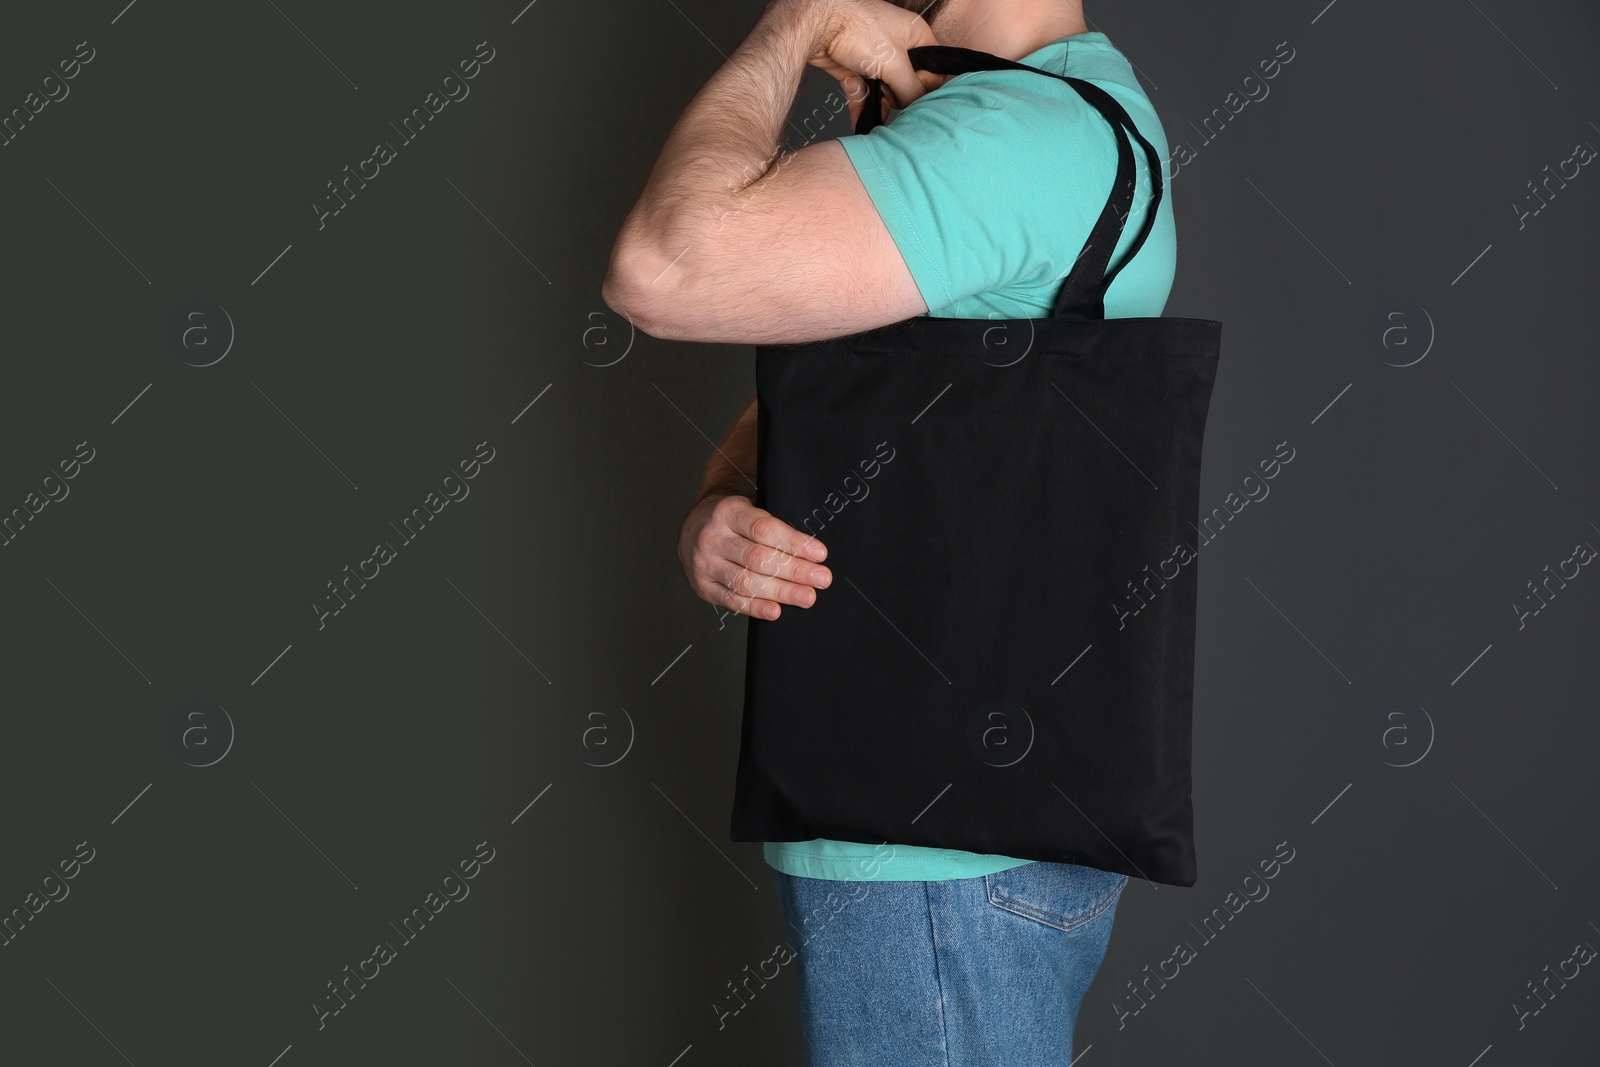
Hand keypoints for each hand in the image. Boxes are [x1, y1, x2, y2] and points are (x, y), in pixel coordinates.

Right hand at [678, 492, 831, 619]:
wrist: (694, 527)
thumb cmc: (733, 520)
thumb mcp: (749, 508)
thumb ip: (773, 526)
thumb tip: (811, 552)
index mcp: (727, 511)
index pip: (764, 528)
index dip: (794, 543)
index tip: (820, 554)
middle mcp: (712, 537)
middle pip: (758, 558)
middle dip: (795, 570)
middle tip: (822, 579)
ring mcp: (704, 564)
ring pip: (745, 582)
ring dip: (781, 592)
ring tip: (807, 597)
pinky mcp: (702, 586)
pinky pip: (731, 600)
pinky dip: (755, 607)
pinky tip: (776, 611)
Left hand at [794, 0, 948, 127]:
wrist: (817, 25)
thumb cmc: (856, 28)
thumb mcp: (894, 63)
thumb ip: (911, 88)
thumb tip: (914, 105)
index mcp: (916, 35)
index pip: (934, 69)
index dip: (926, 85)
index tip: (912, 90)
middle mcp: (898, 46)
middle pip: (909, 84)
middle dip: (897, 94)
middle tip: (888, 90)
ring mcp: (877, 58)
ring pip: (886, 91)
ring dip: (878, 102)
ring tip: (871, 99)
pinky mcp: (856, 68)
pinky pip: (865, 93)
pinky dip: (862, 104)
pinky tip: (860, 114)